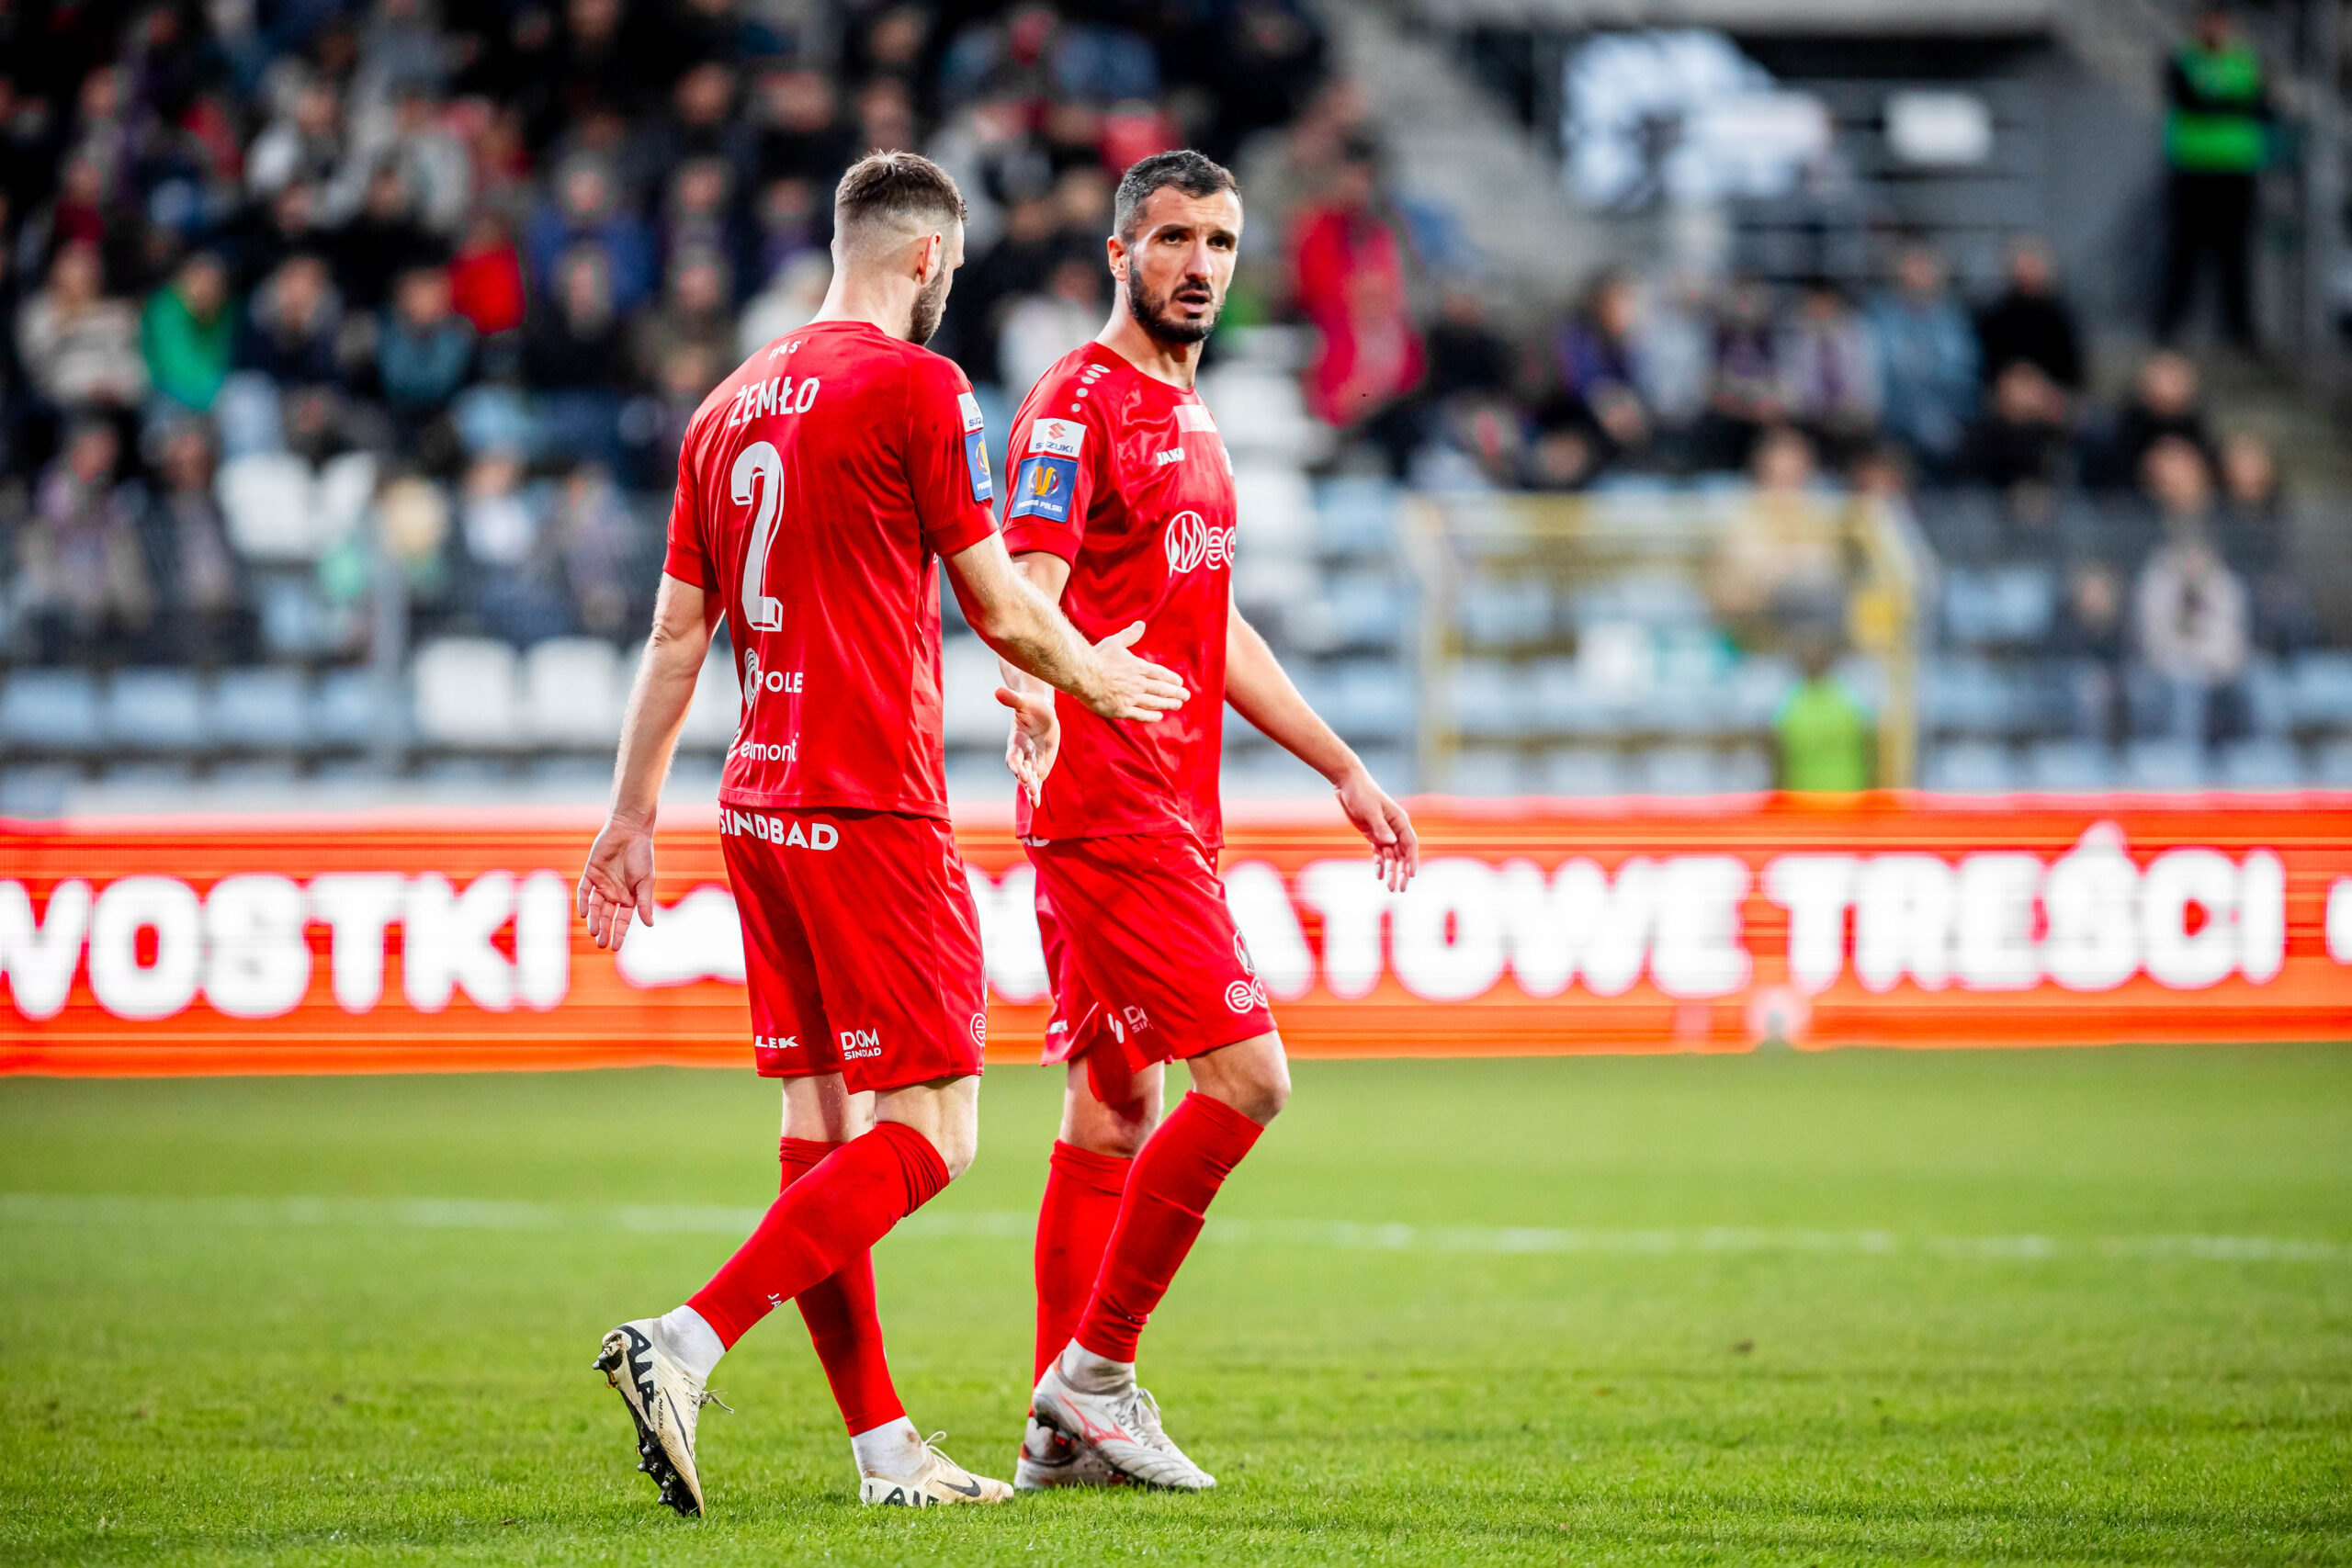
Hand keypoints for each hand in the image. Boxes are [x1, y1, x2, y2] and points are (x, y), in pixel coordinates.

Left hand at [576, 814, 656, 950]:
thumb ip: (644, 903)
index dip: (619, 933)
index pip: (622, 920)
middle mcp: (614, 893)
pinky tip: (585, 913)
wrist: (630, 831)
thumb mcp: (646, 881)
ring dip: (594, 920)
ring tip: (594, 933)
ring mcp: (601, 883)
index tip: (615, 948)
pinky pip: (584, 890)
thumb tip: (650, 925)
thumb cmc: (642, 855)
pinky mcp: (590, 873)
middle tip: (601, 944)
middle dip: (604, 931)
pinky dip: (583, 902)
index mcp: (629, 896)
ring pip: (595, 907)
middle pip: (607, 916)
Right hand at [997, 683, 1058, 805]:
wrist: (1042, 712)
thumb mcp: (1024, 701)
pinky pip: (1036, 781)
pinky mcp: (1039, 766)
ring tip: (1034, 800)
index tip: (1020, 772)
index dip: (1015, 764)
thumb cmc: (1032, 706)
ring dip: (1030, 788)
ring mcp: (1030, 761)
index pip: (1013, 755)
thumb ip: (1012, 699)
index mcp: (1016, 740)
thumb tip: (998, 690)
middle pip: (1021, 770)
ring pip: (1028, 778)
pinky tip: (1035, 804)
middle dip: (1025, 778)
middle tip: (1030, 786)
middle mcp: (1021, 754)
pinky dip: (1034, 792)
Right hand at [1082, 621, 1187, 721]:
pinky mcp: (1121, 710)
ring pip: (1155, 702)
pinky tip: (1159, 717)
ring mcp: (1131, 698)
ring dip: (1168, 704)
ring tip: (1178, 705)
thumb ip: (1130, 635)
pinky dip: (1151, 716)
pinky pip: (1140, 715)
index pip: (1159, 674)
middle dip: (1176, 693)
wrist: (1083, 674)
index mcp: (1138, 667)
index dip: (1171, 678)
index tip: (1180, 682)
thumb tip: (1141, 624)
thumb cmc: (1097, 657)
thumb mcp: (1115, 642)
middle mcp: (1138, 683)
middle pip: (1161, 689)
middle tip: (1186, 696)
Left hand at [1335, 765, 1417, 891]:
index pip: (1410, 844)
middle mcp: (1394, 828)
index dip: (1412, 861)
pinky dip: (1380, 864)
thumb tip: (1391, 843)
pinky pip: (1379, 852)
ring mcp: (1384, 832)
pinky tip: (1378, 875)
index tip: (1410, 876)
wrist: (1347, 784)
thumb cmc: (1362, 794)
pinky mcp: (1373, 834)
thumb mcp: (1370, 811)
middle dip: (1401, 872)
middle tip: (1399, 888)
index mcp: (1399, 821)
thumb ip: (1381, 828)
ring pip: (1391, 856)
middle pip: (1402, 854)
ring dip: (1391, 871)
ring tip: (1389, 888)